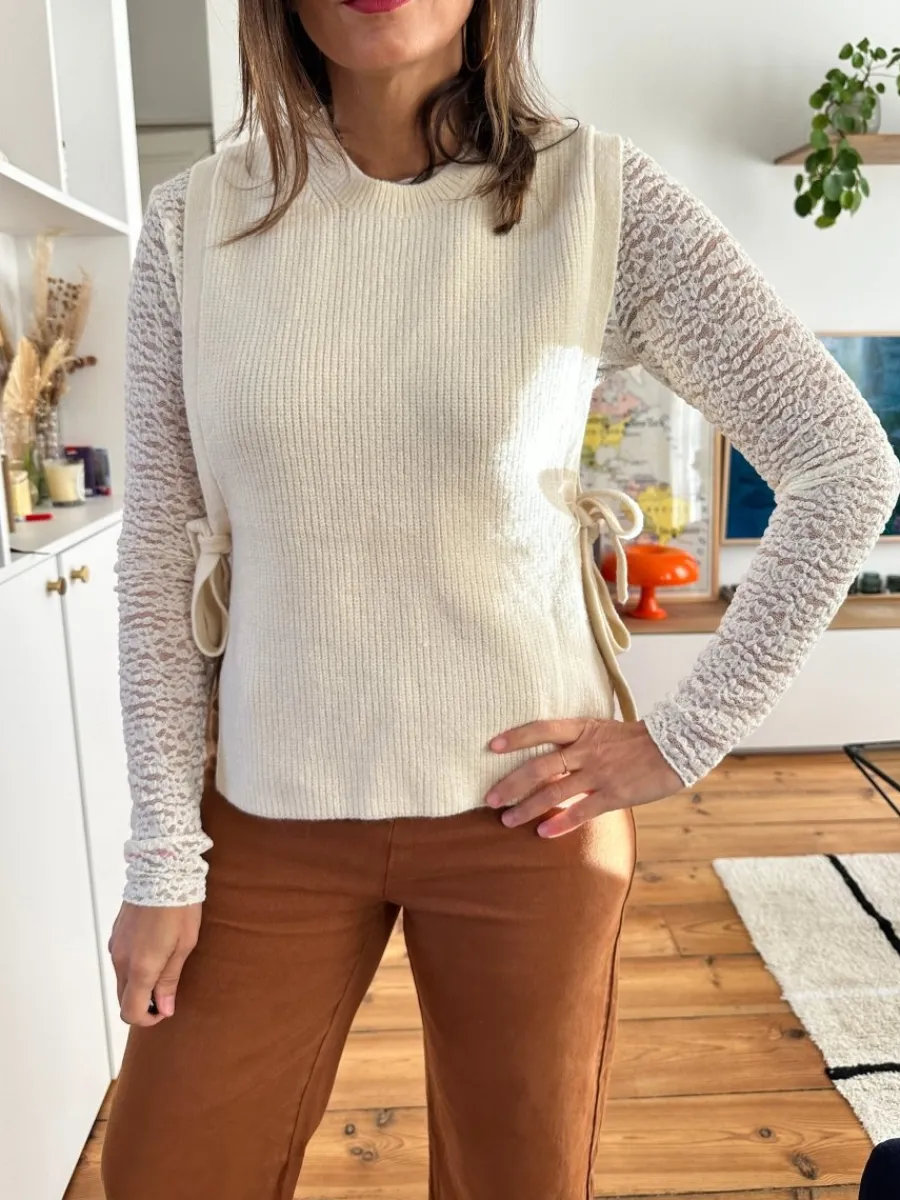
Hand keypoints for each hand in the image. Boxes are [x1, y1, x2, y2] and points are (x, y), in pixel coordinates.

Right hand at [108, 902, 201, 1026]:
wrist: (162, 870)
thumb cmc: (179, 907)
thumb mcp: (184, 945)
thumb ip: (170, 980)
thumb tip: (164, 1008)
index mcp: (140, 968)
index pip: (131, 1012)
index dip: (148, 1019)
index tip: (164, 1009)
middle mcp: (121, 960)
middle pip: (123, 999)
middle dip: (143, 1003)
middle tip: (167, 990)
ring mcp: (115, 946)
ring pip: (121, 980)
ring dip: (138, 984)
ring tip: (163, 965)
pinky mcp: (115, 934)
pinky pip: (120, 961)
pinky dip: (132, 967)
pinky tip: (153, 949)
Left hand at [483, 717, 682, 836]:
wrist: (677, 745)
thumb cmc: (639, 739)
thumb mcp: (605, 729)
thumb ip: (579, 740)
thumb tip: (553, 754)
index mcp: (583, 728)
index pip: (541, 729)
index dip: (515, 737)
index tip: (491, 746)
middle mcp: (586, 749)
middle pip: (538, 766)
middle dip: (510, 784)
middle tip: (488, 799)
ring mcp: (599, 773)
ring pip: (554, 791)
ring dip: (526, 808)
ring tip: (507, 820)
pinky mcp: (614, 794)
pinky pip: (581, 811)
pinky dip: (560, 822)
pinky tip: (543, 833)